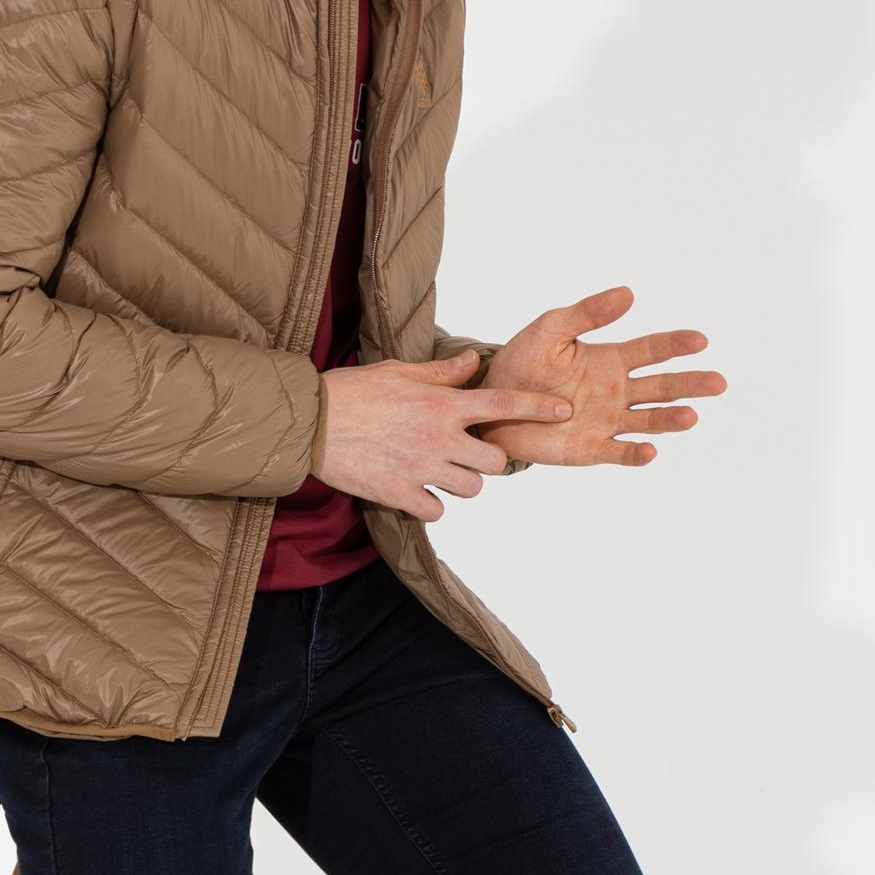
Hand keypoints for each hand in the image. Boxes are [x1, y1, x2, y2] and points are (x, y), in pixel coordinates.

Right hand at [313, 350, 572, 521]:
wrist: (310, 423)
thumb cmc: (353, 390)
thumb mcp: (399, 371)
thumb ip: (442, 373)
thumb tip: (473, 363)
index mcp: (443, 404)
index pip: (504, 403)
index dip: (539, 407)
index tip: (564, 411)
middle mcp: (440, 438)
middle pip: (496, 460)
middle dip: (489, 458)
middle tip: (469, 453)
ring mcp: (421, 470)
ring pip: (471, 489)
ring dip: (462, 482)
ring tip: (440, 471)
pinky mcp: (399, 495)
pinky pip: (436, 512)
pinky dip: (431, 505)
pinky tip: (417, 491)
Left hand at [479, 287, 726, 466]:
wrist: (492, 404)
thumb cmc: (522, 362)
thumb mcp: (551, 329)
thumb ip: (588, 313)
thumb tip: (629, 292)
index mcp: (611, 360)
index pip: (652, 351)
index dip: (676, 345)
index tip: (700, 341)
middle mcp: (617, 392)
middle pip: (661, 387)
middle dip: (690, 385)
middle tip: (718, 383)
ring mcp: (607, 422)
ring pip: (648, 421)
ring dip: (670, 420)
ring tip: (691, 417)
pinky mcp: (591, 449)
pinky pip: (618, 452)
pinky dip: (635, 454)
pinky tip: (650, 451)